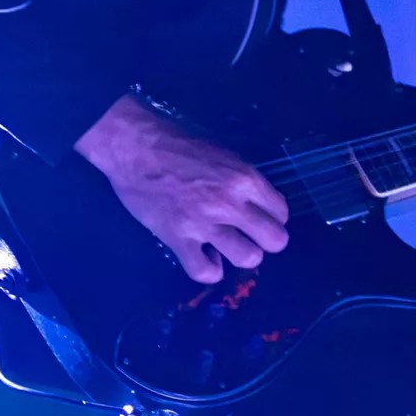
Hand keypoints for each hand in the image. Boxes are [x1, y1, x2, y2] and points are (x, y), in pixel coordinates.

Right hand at [75, 95, 288, 285]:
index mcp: (244, 177)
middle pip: (275, 240)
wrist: (134, 147)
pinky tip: (203, 255)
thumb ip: (242, 179)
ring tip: (226, 246)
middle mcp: (230, 203)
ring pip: (248, 258)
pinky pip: (205, 272)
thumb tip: (255, 203)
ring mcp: (204, 223)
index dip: (271, 216)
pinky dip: (208, 269)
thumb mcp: (222, 153)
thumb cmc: (177, 143)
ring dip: (240, 254)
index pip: (281, 211)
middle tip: (247, 234)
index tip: (256, 215)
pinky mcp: (178, 238)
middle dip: (266, 240)